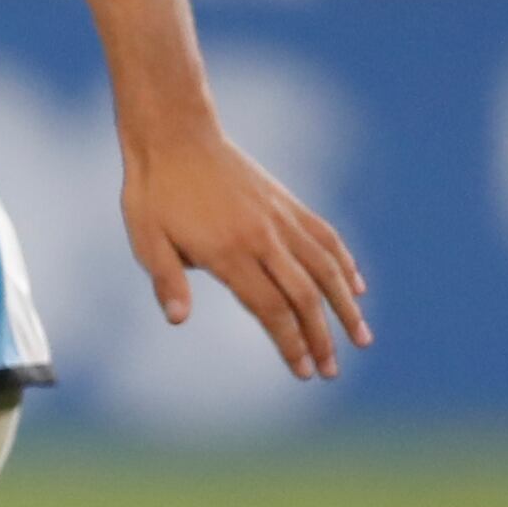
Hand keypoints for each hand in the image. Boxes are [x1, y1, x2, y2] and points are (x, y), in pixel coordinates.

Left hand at [121, 125, 372, 380]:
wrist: (175, 134)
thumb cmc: (153, 192)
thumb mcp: (145, 239)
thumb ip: (167, 280)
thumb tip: (177, 320)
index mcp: (229, 252)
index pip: (270, 308)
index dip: (289, 342)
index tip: (303, 372)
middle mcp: (264, 237)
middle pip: (304, 296)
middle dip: (321, 338)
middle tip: (331, 372)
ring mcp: (280, 218)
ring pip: (326, 268)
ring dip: (346, 307)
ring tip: (362, 339)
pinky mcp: (286, 203)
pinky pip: (325, 237)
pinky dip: (344, 264)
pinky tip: (356, 287)